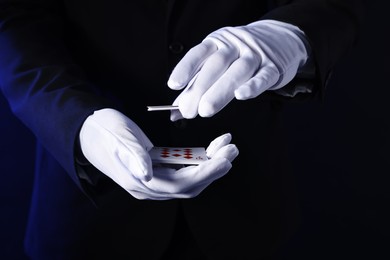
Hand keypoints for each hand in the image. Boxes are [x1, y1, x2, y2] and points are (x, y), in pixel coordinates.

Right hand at [79, 109, 237, 199]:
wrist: (89, 131)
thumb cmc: (103, 131)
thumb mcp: (118, 137)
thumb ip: (133, 156)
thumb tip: (146, 174)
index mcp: (139, 181)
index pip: (180, 185)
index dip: (205, 173)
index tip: (224, 159)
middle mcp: (148, 187)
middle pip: (189, 186)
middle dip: (214, 170)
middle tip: (232, 150)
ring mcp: (152, 180)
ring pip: (189, 179)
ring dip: (210, 166)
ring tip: (227, 147)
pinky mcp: (156, 170)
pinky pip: (182, 171)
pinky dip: (199, 161)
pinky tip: (210, 149)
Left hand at [168, 20, 308, 120]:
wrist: (279, 39)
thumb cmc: (242, 56)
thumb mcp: (218, 62)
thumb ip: (198, 85)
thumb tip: (175, 112)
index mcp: (218, 42)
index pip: (199, 53)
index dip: (185, 68)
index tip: (174, 85)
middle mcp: (235, 45)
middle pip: (216, 65)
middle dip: (199, 89)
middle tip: (188, 110)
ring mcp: (255, 55)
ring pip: (237, 71)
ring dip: (220, 91)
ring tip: (206, 110)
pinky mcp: (274, 66)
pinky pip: (263, 76)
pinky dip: (252, 86)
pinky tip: (241, 96)